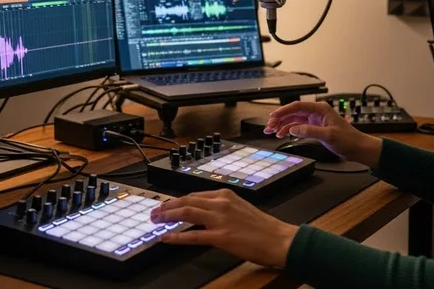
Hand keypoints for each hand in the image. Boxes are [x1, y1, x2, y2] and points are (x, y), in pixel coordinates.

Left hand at [150, 189, 297, 268]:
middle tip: (155, 212)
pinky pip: (193, 235)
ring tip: (155, 220)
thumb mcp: (241, 209)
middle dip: (167, 206)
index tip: (167, 205)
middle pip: (186, 201)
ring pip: (186, 212)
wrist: (279, 239)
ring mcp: (220, 219)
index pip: (195, 195)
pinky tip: (167, 238)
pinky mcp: (221, 236)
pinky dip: (177, 236)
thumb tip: (206, 214)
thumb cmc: (263, 228)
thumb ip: (223, 208)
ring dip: (167, 216)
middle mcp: (221, 203)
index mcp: (226, 195)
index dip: (177, 200)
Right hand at [264, 101, 379, 165]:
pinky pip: (298, 127)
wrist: (358, 148)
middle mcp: (316, 112)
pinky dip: (289, 130)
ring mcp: (315, 120)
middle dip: (280, 119)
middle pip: (293, 112)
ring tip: (271, 132)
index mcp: (320, 109)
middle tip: (268, 126)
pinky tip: (282, 134)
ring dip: (282, 125)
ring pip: (294, 120)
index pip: (297, 106)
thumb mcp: (329, 136)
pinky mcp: (315, 128)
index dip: (283, 111)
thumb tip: (293, 129)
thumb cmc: (349, 140)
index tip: (273, 116)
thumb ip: (310, 131)